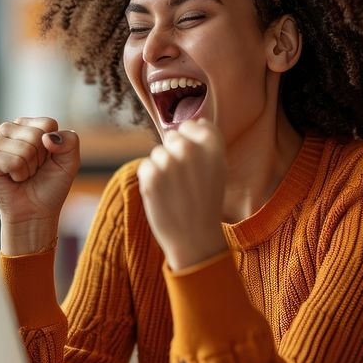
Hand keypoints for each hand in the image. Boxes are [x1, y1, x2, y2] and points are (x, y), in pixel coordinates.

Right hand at [0, 117, 79, 254]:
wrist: (36, 211)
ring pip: (23, 148)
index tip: (48, 160)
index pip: (47, 124)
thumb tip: (46, 137)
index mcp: (32, 126)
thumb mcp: (70, 162)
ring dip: (29, 167)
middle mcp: (13, 130)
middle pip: (35, 135)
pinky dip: (17, 174)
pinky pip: (10, 161)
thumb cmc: (51, 185)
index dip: (53, 146)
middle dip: (40, 158)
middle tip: (35, 170)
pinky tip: (14, 178)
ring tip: (24, 174)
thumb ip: (70, 141)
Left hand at [136, 119, 226, 269]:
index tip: (195, 162)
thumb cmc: (206, 203)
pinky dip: (150, 181)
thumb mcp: (218, 169)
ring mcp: (169, 162)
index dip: (192, 142)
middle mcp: (191, 149)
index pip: (194, 125)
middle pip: (172, 137)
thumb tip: (189, 123)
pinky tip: (164, 196)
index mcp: (213, 144)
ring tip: (176, 191)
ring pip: (157, 154)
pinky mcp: (151, 175)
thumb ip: (204, 144)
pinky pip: (145, 166)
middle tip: (185, 181)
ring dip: (162, 169)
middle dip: (174, 155)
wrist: (195, 238)